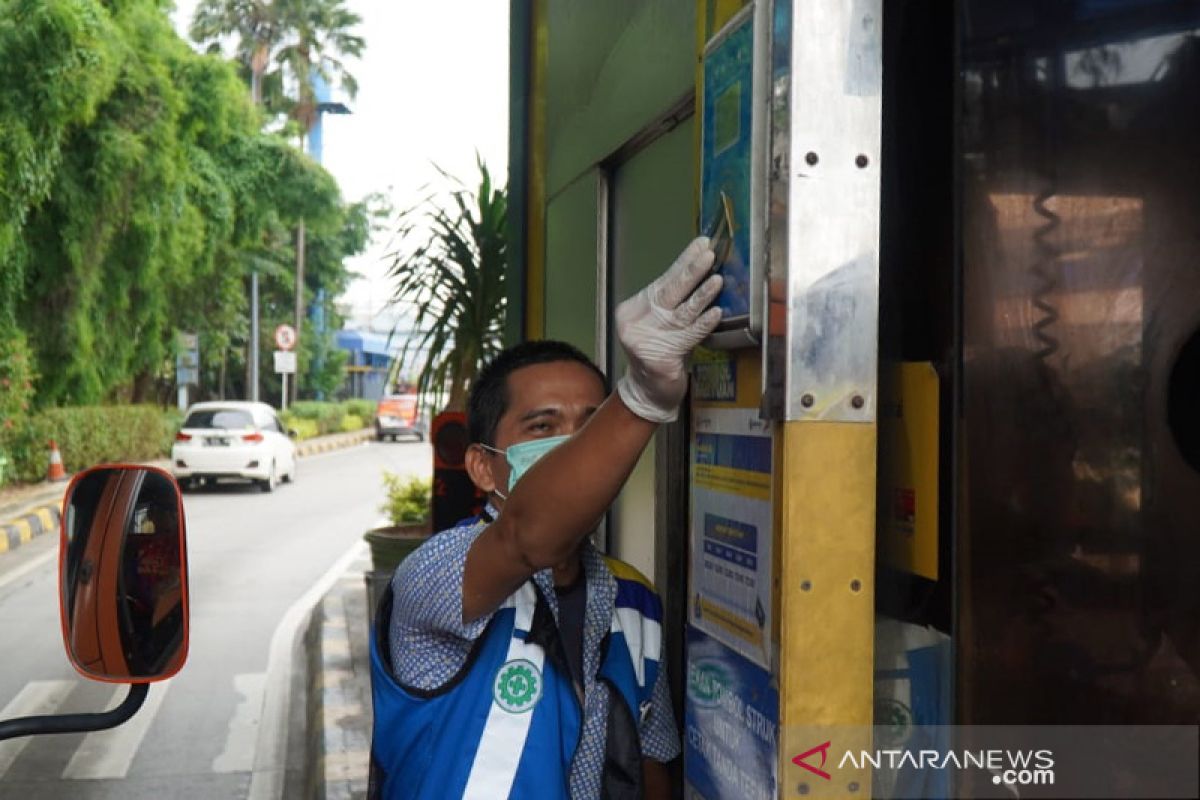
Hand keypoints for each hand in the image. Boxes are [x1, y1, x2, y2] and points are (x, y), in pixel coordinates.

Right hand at [615, 237, 723, 422]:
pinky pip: (688, 336)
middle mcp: (636, 322)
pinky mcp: (660, 358)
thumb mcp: (662, 323)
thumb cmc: (660, 353)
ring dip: (701, 295)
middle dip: (690, 270)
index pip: (662, 281)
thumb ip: (673, 301)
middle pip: (667, 292)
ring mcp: (646, 340)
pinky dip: (704, 324)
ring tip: (717, 279)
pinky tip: (716, 313)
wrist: (648, 392)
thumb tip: (702, 266)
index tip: (702, 245)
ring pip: (680, 313)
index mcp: (632, 309)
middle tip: (708, 253)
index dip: (683, 262)